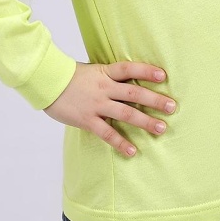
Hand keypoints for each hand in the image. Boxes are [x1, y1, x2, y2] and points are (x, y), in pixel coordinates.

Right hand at [43, 61, 176, 158]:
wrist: (46, 84)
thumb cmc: (70, 77)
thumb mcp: (93, 70)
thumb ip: (109, 76)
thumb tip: (129, 81)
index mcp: (105, 72)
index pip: (129, 69)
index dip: (147, 71)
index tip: (164, 76)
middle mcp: (104, 88)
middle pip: (134, 93)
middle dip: (155, 100)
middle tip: (172, 107)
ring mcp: (96, 104)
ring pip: (125, 113)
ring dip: (145, 121)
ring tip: (161, 128)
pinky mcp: (87, 120)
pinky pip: (107, 133)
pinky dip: (120, 142)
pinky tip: (132, 151)